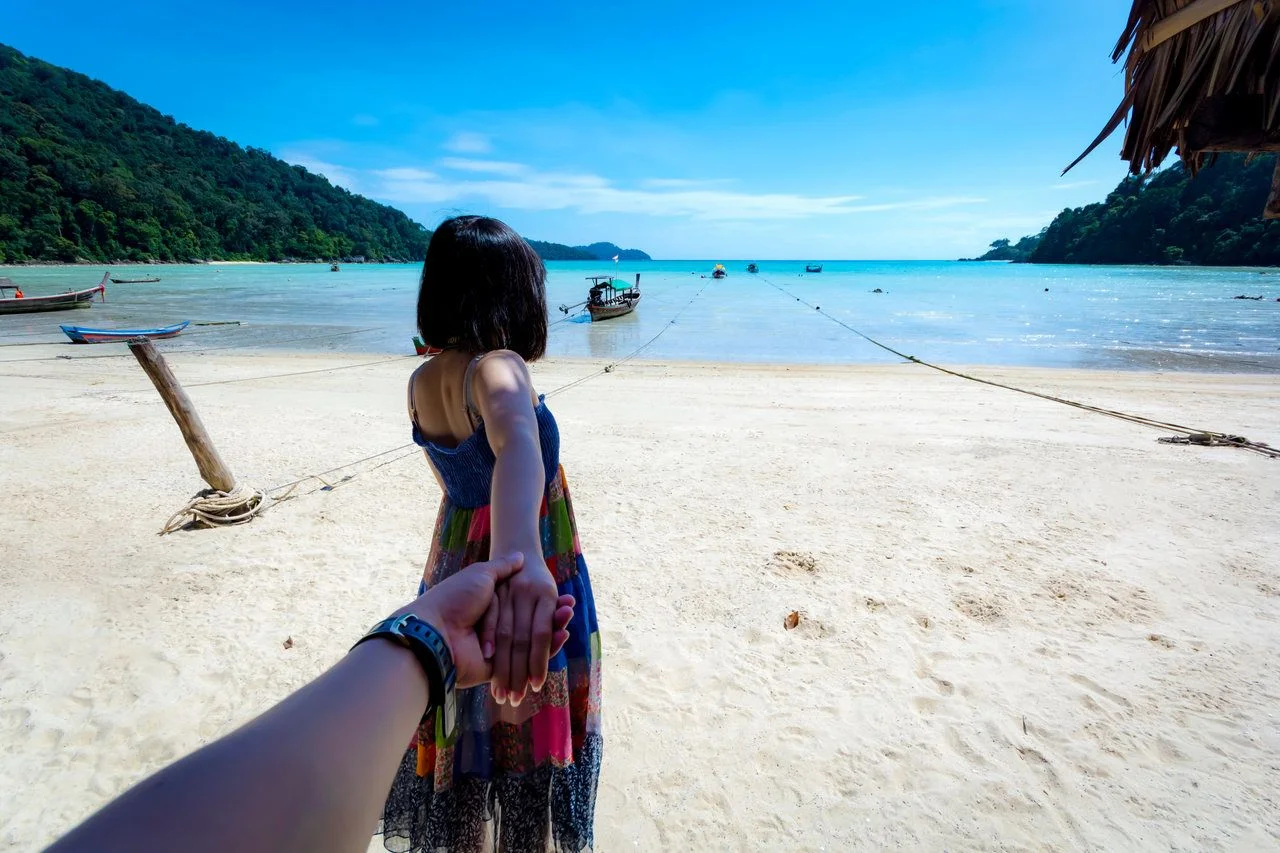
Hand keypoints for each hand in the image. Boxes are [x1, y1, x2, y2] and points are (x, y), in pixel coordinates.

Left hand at [399, 554, 572, 688]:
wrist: (434, 629)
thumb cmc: (454, 598)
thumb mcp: (481, 575)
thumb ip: (502, 569)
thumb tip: (519, 556)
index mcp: (490, 607)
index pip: (524, 606)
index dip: (544, 601)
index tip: (563, 596)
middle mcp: (494, 629)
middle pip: (530, 625)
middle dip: (552, 617)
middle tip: (570, 607)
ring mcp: (496, 650)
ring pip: (530, 644)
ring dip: (552, 633)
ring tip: (568, 619)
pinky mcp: (496, 669)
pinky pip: (523, 663)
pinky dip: (544, 653)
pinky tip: (561, 637)